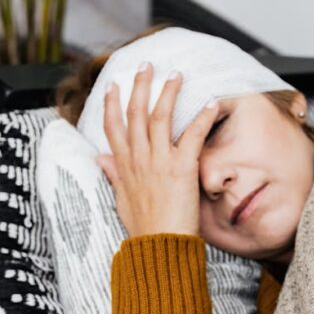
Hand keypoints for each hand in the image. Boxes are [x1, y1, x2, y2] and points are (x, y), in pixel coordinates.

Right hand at [97, 62, 219, 237]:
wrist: (159, 246)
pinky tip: (213, 102)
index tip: (114, 84)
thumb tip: (100, 158)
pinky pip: (194, 136)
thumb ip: (114, 175)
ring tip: (176, 74)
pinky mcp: (181, 168)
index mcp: (124, 166)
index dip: (112, 103)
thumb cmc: (143, 228)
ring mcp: (159, 161)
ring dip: (169, 92)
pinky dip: (204, 117)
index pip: (113, 127)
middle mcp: (139, 159)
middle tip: (146, 66)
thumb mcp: (121, 199)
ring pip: (160, 117)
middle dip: (140, 86)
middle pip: (135, 113)